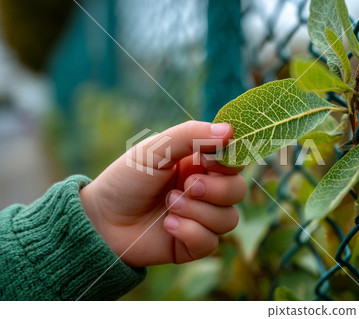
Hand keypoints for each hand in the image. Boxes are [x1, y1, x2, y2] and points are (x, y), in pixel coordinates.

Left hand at [79, 121, 245, 266]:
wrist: (102, 219)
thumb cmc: (127, 179)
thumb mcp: (156, 149)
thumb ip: (191, 136)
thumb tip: (230, 130)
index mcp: (200, 164)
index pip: (235, 161)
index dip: (229, 162)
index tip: (207, 160)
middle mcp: (205, 191)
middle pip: (238, 191)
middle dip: (215, 189)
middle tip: (187, 186)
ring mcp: (201, 218)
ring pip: (229, 218)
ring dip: (198, 211)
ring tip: (169, 206)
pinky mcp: (193, 244)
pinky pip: (212, 242)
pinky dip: (191, 232)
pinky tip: (168, 226)